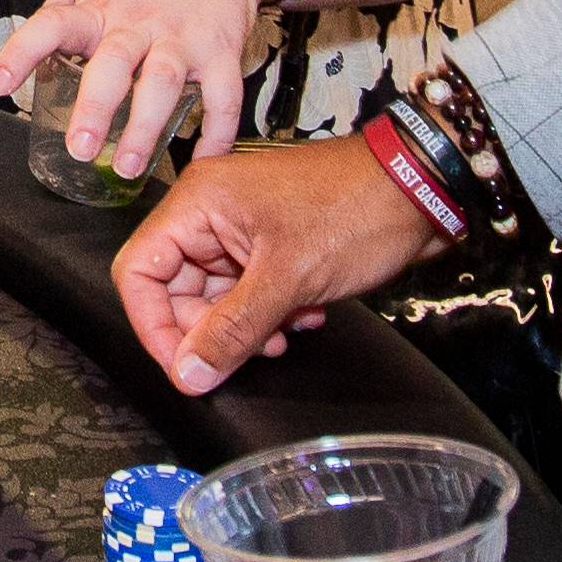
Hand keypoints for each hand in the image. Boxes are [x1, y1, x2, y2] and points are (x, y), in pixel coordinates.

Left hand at [0, 0, 277, 172]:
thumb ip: (64, 10)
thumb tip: (31, 48)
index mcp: (99, 6)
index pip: (52, 25)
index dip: (21, 52)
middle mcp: (138, 22)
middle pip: (112, 63)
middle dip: (95, 108)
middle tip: (80, 148)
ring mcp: (181, 37)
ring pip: (162, 82)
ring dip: (145, 128)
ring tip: (128, 166)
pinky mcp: (222, 51)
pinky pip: (224, 96)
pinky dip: (218, 132)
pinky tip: (204, 160)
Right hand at [109, 132, 444, 394]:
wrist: (422, 187)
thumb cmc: (357, 210)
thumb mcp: (289, 278)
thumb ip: (232, 330)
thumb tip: (190, 374)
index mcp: (197, 204)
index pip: (139, 271)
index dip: (153, 325)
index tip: (184, 368)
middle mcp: (209, 212)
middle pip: (175, 287)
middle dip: (209, 330)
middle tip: (244, 357)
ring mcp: (240, 228)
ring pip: (215, 294)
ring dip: (244, 326)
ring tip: (283, 338)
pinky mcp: (270, 244)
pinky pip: (247, 290)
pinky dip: (269, 313)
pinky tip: (303, 316)